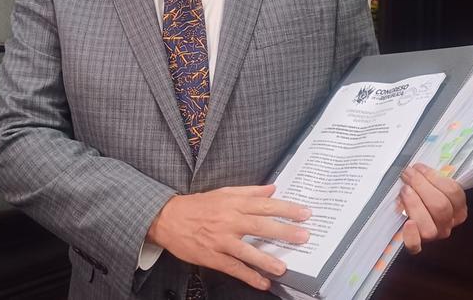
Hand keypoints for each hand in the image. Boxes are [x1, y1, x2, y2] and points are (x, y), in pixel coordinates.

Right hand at [146, 184, 311, 290]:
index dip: (286, 208)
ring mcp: (220, 240)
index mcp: (233, 203)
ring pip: (246, 250)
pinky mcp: (212, 256)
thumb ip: (249, 192)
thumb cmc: (197, 205)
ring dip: (266, 259)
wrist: (168, 218)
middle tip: (303, 236)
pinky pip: (233, 267)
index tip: (304, 213)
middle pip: (260, 225)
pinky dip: (248, 276)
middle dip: (283, 231)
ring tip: (283, 268)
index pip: (265, 205)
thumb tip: (272, 189)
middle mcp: (228, 220)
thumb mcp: (223, 192)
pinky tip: (262, 283)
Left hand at [394, 163, 467, 254]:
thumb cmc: (423, 195)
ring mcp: (433, 236)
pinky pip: (415, 246)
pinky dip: (411, 236)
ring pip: (429, 226)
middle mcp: (448, 224)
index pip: (452, 192)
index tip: (418, 168)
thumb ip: (431, 179)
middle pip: (440, 206)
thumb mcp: (432, 185)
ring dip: (415, 205)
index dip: (433, 177)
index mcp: (458, 209)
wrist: (411, 219)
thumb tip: (417, 169)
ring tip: (404, 190)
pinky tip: (407, 223)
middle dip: (421, 186)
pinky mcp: (416, 245)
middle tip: (407, 175)